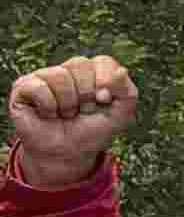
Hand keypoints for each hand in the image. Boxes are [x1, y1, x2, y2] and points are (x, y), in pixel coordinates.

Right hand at [7, 54, 137, 187]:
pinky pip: (39, 87)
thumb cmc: (93, 131)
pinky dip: (49, 106)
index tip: (104, 101)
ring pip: (60, 75)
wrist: (68, 154)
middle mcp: (67, 70)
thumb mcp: (121, 115)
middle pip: (80, 64)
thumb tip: (120, 71)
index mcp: (92, 71)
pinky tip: (48, 114)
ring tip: (65, 114)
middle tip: (82, 111)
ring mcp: (44, 77)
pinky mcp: (23, 87)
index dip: (106, 83)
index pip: (102, 61)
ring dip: (68, 104)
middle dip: (87, 95)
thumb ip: (127, 92)